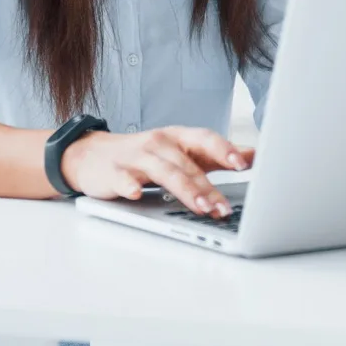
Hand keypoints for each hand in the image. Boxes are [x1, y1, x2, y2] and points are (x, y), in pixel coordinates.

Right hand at [61, 126, 251, 216]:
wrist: (92, 156)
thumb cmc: (144, 156)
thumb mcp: (181, 151)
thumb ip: (215, 155)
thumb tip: (254, 154)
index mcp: (177, 137)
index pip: (204, 139)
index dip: (224, 150)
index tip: (242, 164)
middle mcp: (158, 143)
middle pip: (187, 163)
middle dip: (208, 186)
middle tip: (224, 208)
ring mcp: (135, 157)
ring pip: (163, 171)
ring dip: (183, 189)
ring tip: (200, 207)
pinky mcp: (112, 172)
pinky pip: (122, 179)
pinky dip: (130, 187)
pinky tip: (137, 195)